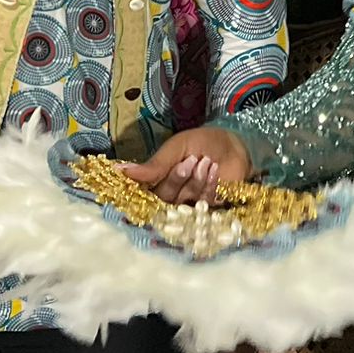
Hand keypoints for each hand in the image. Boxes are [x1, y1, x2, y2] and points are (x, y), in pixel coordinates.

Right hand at [117, 127, 252, 205]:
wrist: (234, 145)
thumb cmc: (202, 143)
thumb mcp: (177, 147)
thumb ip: (154, 164)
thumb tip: (120, 170)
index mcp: (158, 180)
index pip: (145, 190)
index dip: (155, 180)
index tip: (173, 165)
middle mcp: (171, 195)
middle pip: (165, 197)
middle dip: (178, 179)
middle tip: (191, 161)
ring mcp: (189, 204)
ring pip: (184, 201)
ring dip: (196, 180)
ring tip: (207, 161)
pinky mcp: (209, 209)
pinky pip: (203, 204)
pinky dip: (209, 186)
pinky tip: (214, 170)